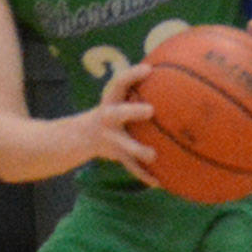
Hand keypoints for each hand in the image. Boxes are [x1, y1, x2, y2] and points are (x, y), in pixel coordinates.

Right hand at [96, 62, 162, 186]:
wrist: (81, 136)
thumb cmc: (111, 109)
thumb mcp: (118, 96)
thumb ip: (137, 85)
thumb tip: (171, 68)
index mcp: (110, 100)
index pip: (118, 83)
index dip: (131, 75)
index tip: (149, 69)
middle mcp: (108, 118)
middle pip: (117, 113)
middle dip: (132, 111)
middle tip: (150, 110)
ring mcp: (110, 138)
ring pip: (123, 145)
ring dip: (137, 150)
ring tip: (153, 155)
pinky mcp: (115, 155)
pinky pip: (131, 167)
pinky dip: (144, 175)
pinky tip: (159, 183)